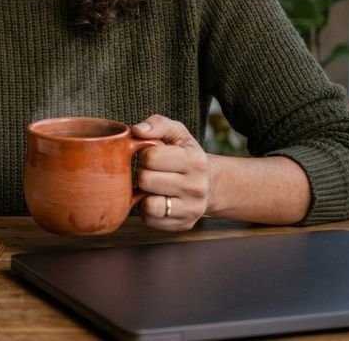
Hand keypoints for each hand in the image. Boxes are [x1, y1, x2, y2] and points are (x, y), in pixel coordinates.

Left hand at [132, 114, 210, 231]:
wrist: (211, 184)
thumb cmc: (186, 155)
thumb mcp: (178, 133)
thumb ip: (158, 124)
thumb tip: (137, 130)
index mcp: (194, 161)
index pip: (151, 157)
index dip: (144, 155)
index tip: (151, 156)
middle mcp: (196, 187)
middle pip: (146, 180)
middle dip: (143, 174)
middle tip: (151, 172)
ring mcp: (192, 209)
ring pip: (149, 205)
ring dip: (144, 195)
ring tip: (153, 187)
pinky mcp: (184, 224)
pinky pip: (151, 220)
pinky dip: (148, 211)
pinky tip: (157, 200)